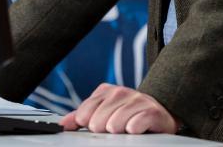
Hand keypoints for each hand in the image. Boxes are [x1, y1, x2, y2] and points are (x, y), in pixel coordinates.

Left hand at [58, 83, 179, 134]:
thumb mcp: (103, 112)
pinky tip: (133, 129)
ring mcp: (137, 100)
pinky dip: (133, 129)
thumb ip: (82, 117)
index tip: (94, 127)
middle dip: (102, 130)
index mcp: (106, 91)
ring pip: (115, 124)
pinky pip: (135, 124)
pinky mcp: (152, 111)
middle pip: (98, 120)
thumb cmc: (128, 114)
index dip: (87, 124)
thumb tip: (63, 125)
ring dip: (117, 131)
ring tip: (123, 130)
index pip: (84, 111)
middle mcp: (121, 92)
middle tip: (112, 130)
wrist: (160, 113)